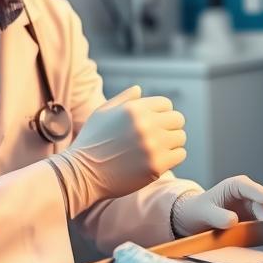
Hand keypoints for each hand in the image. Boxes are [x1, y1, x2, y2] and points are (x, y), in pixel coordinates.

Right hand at [52, 86, 186, 214]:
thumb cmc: (90, 142)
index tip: (153, 124)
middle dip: (169, 127)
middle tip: (158, 137)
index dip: (161, 114)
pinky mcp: (156, 165)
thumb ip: (123, 99)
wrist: (81, 174)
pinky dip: (173, 157)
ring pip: (180, 137)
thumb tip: (139, 89)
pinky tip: (159, 160)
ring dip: (172, 143)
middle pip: (177, 119)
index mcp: (134, 109)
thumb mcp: (102, 113)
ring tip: (157, 149)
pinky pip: (180, 155)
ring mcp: (152, 145)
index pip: (166, 104)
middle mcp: (146, 124)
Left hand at [171, 175, 262, 236]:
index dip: (262, 194)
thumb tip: (233, 221)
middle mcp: (250, 193)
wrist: (196, 219)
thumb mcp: (204, 213)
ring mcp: (255, 205)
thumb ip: (217, 216)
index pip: (252, 188)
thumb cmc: (198, 211)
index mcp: (236, 185)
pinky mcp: (258, 218)